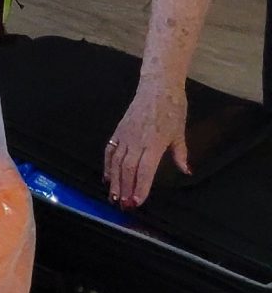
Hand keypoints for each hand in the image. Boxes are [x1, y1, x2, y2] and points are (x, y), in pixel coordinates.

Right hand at [105, 78, 188, 208]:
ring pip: (116, 162)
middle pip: (127, 169)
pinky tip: (107, 176)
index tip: (137, 201)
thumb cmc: (173, 108)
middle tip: (123, 205)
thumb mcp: (180, 132)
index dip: (140, 187)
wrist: (157, 87)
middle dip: (125, 188)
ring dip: (114, 180)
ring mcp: (126, 135)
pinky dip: (107, 165)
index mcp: (155, 142)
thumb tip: (186, 171)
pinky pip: (110, 150)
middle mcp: (137, 141)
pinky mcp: (119, 130)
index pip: (145, 170)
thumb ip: (181, 154)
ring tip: (113, 196)